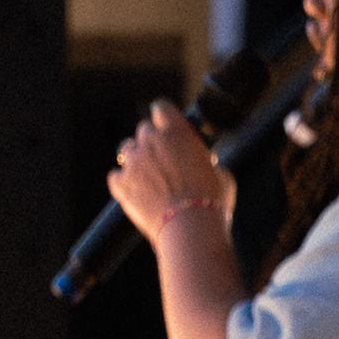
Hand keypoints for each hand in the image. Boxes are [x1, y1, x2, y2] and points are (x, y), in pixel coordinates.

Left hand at [106, 100, 236, 244]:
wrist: (190, 231)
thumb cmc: (211, 203)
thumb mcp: (221, 174)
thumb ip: (208, 161)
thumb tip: (207, 165)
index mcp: (177, 131)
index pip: (162, 108)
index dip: (166, 117)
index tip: (169, 126)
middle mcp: (151, 140)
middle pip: (145, 130)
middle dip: (154, 142)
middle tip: (166, 161)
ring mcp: (133, 162)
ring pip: (127, 150)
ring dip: (138, 160)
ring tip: (151, 179)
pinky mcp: (120, 184)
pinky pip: (116, 176)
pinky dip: (124, 183)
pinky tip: (137, 194)